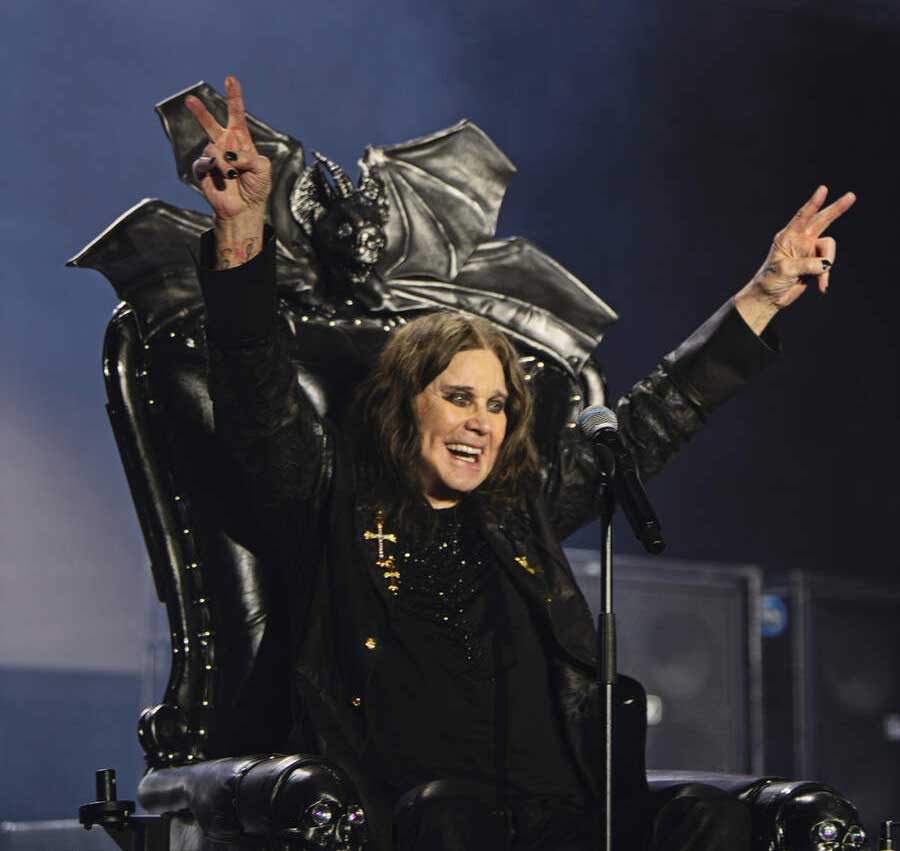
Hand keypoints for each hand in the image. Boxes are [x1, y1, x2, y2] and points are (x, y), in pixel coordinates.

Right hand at [186, 76, 271, 225]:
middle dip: (201, 112)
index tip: (230, 79)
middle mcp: (225, 145)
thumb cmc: (256, 188)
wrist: (244, 209)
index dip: (234, 97)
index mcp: (241, 140)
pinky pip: (205, 163)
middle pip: (211, 123)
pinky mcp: (202, 170)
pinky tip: (223, 178)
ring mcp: (213, 157)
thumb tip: (229, 155)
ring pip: (213, 149)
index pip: (237, 114)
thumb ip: (249, 156)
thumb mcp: (263, 168)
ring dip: (225, 163)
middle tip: (190, 99)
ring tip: (232, 176)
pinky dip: (216, 170)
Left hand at [735, 186, 855, 332]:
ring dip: (826, 267)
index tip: (823, 189)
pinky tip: (822, 288)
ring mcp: (809, 252)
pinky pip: (828, 267)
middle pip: (822, 221)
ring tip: (819, 280)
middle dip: (836, 209)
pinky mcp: (815, 264)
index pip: (802, 217)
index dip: (813, 203)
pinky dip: (826, 277)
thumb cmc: (769, 280)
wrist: (769, 297)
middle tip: (851, 196)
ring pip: (828, 250)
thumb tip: (825, 263)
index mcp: (787, 237)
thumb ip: (806, 264)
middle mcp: (800, 241)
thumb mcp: (785, 270)